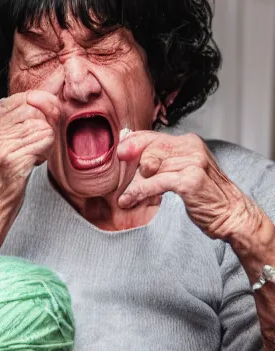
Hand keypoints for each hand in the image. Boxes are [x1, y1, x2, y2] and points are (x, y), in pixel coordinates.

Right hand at [0, 90, 60, 202]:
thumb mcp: (18, 135)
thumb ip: (32, 112)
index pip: (26, 97)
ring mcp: (1, 142)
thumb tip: (56, 88)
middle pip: (36, 110)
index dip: (45, 103)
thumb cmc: (13, 165)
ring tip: (35, 153)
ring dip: (46, 141)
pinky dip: (46, 151)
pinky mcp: (12, 156)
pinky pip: (44, 140)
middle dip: (47, 124)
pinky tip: (35, 160)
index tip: (51, 117)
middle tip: (40, 143)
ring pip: (43, 126)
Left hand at [116, 131, 263, 240]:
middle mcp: (191, 148)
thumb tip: (131, 159)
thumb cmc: (204, 195)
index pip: (153, 136)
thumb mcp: (182, 173)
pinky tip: (129, 200)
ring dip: (133, 184)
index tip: (119, 152)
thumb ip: (162, 163)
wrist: (231, 214)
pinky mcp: (190, 180)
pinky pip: (155, 182)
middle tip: (119, 178)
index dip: (133, 143)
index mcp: (188, 143)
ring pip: (150, 165)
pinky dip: (139, 191)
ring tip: (124, 197)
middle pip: (150, 148)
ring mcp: (192, 162)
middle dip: (131, 162)